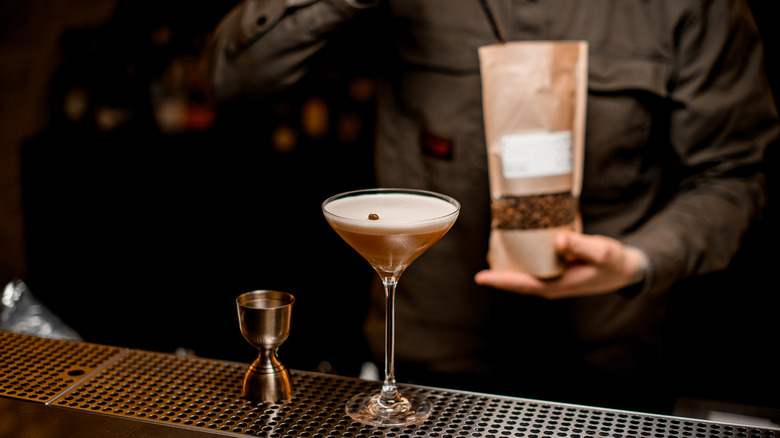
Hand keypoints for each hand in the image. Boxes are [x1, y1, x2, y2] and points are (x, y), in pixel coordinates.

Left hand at [474, 231, 646, 298]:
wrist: (626, 269)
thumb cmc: (613, 262)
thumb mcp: (600, 251)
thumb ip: (579, 245)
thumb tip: (556, 240)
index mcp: (556, 285)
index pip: (521, 284)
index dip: (500, 280)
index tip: (480, 278)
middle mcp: (550, 285)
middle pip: (517, 280)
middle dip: (498, 271)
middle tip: (482, 255)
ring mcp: (553, 279)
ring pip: (524, 273)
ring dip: (508, 264)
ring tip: (492, 248)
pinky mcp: (556, 271)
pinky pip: (534, 266)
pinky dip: (523, 258)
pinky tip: (516, 245)